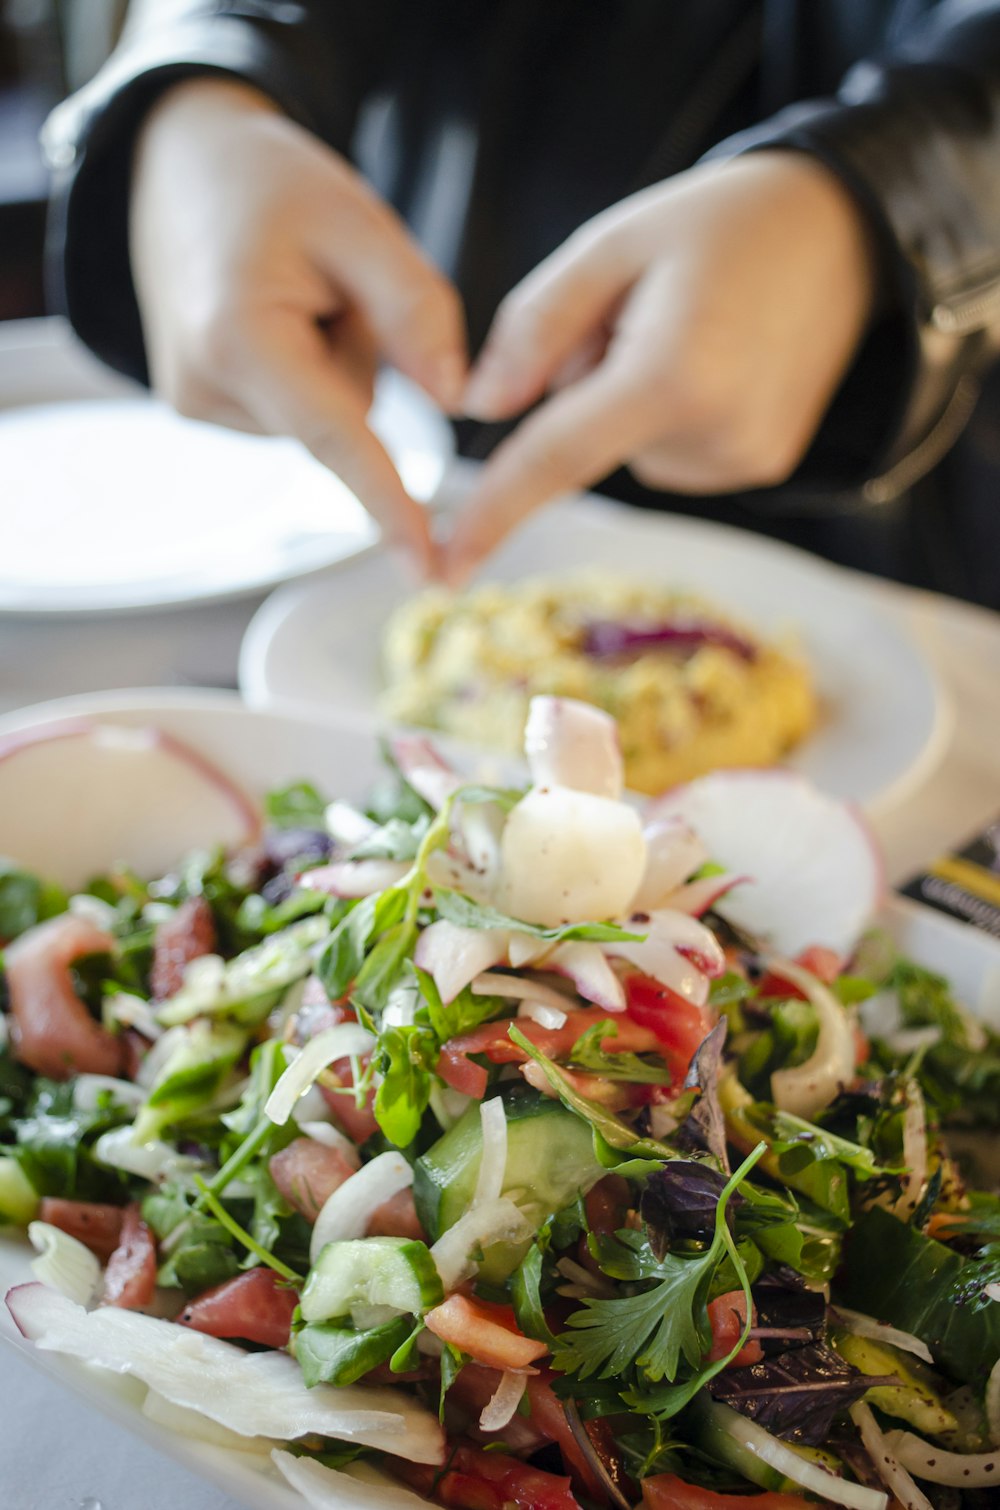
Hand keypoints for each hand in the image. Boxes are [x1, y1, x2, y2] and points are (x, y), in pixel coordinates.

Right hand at [130, 79, 466, 571]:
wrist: (176, 169)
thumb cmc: (269, 185)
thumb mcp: (358, 220)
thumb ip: (417, 308)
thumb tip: (456, 401)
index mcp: (240, 336)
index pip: (336, 437)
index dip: (389, 504)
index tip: (427, 568)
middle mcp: (206, 388)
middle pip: (345, 419)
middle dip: (361, 357)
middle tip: (322, 278)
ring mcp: (197, 407)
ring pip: (325, 420)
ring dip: (334, 362)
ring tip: (288, 291)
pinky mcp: (203, 412)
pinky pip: (298, 415)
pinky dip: (308, 372)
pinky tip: (272, 316)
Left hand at [444, 152, 876, 579]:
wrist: (846, 233)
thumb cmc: (720, 224)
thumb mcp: (612, 243)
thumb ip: (535, 327)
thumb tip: (480, 408)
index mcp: (670, 375)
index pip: (554, 459)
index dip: (492, 512)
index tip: (445, 569)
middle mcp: (712, 436)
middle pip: (585, 438)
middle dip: (584, 381)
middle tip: (645, 309)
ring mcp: (742, 461)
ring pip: (625, 448)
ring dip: (627, 397)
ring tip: (691, 328)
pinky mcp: (759, 468)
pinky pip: (668, 453)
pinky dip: (666, 413)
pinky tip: (714, 360)